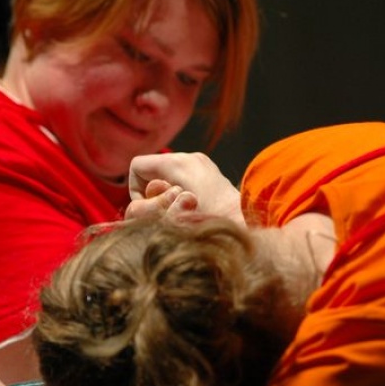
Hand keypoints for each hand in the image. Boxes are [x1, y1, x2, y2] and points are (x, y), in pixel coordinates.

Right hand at [127, 152, 242, 223]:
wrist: (250, 226)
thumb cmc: (211, 226)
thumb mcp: (169, 219)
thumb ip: (143, 211)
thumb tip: (134, 206)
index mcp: (179, 164)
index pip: (137, 166)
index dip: (137, 191)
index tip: (153, 209)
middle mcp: (191, 159)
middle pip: (152, 174)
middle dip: (156, 198)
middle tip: (175, 212)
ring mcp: (204, 166)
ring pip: (168, 180)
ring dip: (170, 201)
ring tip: (189, 212)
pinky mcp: (213, 176)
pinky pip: (183, 183)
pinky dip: (183, 198)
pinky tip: (198, 211)